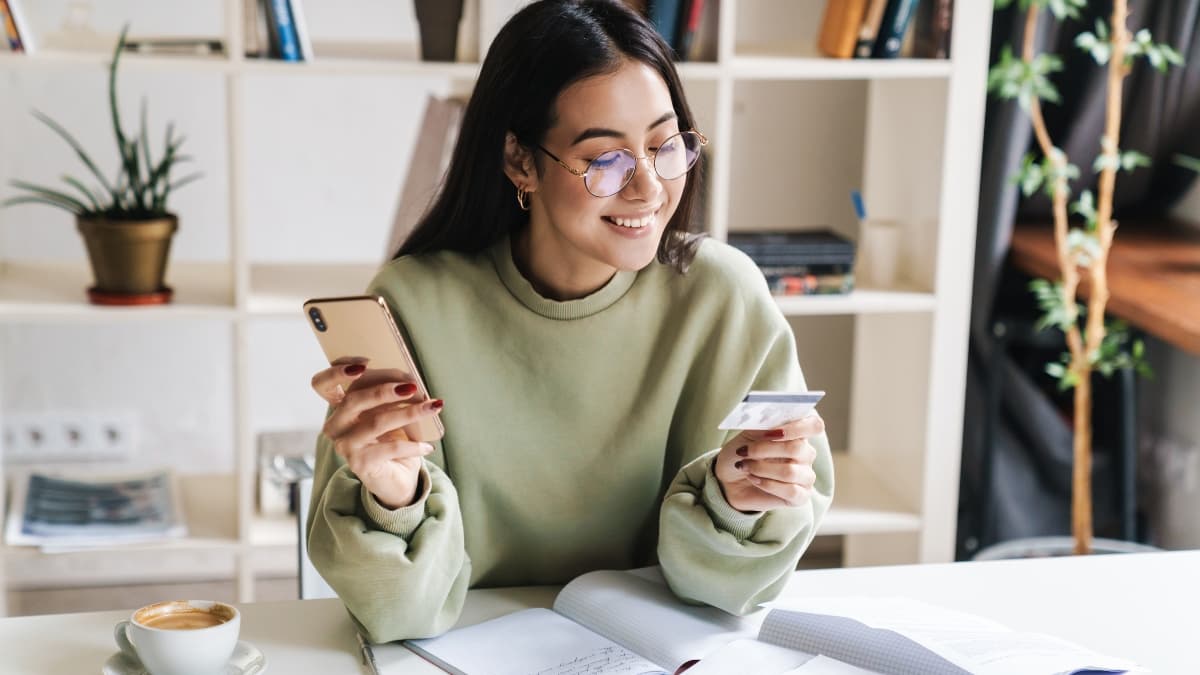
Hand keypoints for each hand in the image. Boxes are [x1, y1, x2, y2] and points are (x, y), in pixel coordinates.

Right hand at [311, 362, 441, 508]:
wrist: (397, 479)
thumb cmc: (392, 439)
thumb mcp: (389, 413)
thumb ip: (389, 396)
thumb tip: (410, 381)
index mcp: (339, 408)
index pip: (322, 384)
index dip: (336, 371)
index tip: (364, 364)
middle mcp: (335, 426)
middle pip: (353, 400)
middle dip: (385, 390)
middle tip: (412, 386)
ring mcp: (344, 446)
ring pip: (376, 422)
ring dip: (409, 412)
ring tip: (432, 407)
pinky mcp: (359, 464)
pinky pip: (390, 448)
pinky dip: (413, 445)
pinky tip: (427, 446)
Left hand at [713, 414, 822, 512]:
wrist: (728, 480)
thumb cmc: (741, 453)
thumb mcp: (746, 435)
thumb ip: (762, 426)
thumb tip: (774, 423)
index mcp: (797, 433)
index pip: (814, 425)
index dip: (798, 427)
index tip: (775, 431)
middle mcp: (806, 454)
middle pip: (797, 448)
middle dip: (765, 449)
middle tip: (744, 451)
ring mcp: (805, 476)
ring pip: (790, 472)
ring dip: (761, 468)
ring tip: (745, 466)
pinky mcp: (800, 497)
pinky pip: (791, 491)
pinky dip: (767, 484)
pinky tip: (754, 479)